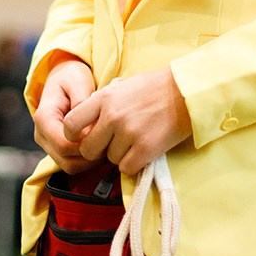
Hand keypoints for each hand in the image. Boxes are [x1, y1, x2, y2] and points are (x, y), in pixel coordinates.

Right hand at [32, 59, 97, 172]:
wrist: (64, 79)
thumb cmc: (71, 78)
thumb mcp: (78, 81)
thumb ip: (82, 101)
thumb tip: (88, 125)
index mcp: (44, 118)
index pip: (63, 144)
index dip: (86, 145)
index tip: (103, 132)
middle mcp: (41, 134)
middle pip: (67, 160)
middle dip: (90, 155)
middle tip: (109, 140)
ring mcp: (48, 144)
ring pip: (70, 167)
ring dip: (90, 161)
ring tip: (106, 143)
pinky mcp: (56, 149)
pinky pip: (72, 164)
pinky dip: (88, 161)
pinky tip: (100, 146)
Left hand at [62, 68, 191, 175]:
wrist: (185, 92)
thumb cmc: (154, 88)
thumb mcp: (121, 87)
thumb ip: (102, 103)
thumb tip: (87, 121)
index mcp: (103, 99)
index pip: (70, 124)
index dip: (73, 135)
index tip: (83, 137)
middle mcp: (112, 116)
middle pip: (88, 149)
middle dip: (97, 151)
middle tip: (111, 145)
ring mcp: (129, 133)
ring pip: (110, 160)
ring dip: (120, 156)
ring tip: (135, 141)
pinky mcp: (145, 148)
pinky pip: (127, 168)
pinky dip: (134, 164)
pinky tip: (143, 152)